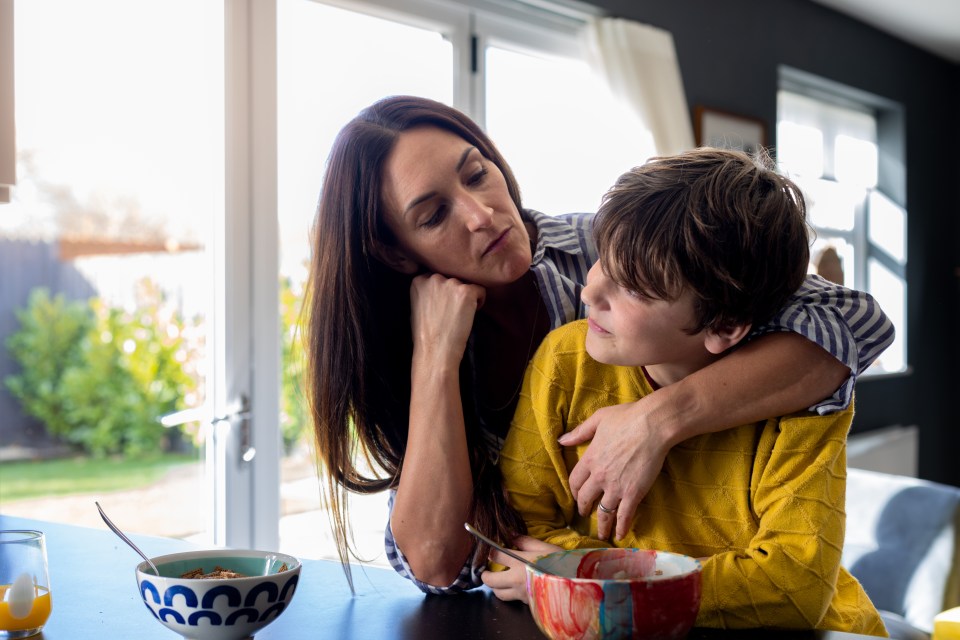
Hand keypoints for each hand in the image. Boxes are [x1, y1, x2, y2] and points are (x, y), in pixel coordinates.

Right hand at [409, 273, 484, 365]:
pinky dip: (479, 302)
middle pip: (453, 278)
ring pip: (467, 284)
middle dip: (455, 292)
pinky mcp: (466, 291)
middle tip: (452, 311)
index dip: (444, 291)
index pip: (438, 276)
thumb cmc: (425, 334)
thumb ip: (426, 292)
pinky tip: (470, 315)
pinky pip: (481, 290)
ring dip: (467, 297)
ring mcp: (451, 283)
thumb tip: (439, 289)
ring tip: (459, 315)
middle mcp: (434, 278)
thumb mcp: (417, 307)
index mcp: (419, 280)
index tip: (444, 304)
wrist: (435, 350)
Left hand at [481, 536, 560, 602]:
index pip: (496, 555)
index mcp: (520, 562)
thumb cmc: (563, 564)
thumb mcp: (546, 548)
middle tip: (485, 571)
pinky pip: (513, 600)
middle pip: (490, 580)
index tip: (491, 551)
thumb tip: (511, 534)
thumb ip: (526, 541)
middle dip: (485, 575)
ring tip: (499, 581)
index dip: (491, 552)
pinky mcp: (528, 603)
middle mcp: (517, 579)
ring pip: (499, 594)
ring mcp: (521, 593)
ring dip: (496, 587)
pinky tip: (515, 588)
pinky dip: (510, 594)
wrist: (577, 587)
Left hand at [560, 401, 671, 540]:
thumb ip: (579, 432)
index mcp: (590, 458)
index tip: (576, 495)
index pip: (574, 481)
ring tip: (602, 534)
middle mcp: (599, 476)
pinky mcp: (634, 493)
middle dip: (584, 508)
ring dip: (601, 525)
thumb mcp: (598, 419)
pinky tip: (621, 535)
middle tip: (585, 514)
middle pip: (585, 498)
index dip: (574, 490)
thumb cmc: (627, 417)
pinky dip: (622, 527)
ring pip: (603, 512)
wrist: (653, 425)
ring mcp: (616, 487)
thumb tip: (561, 439)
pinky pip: (624, 515)